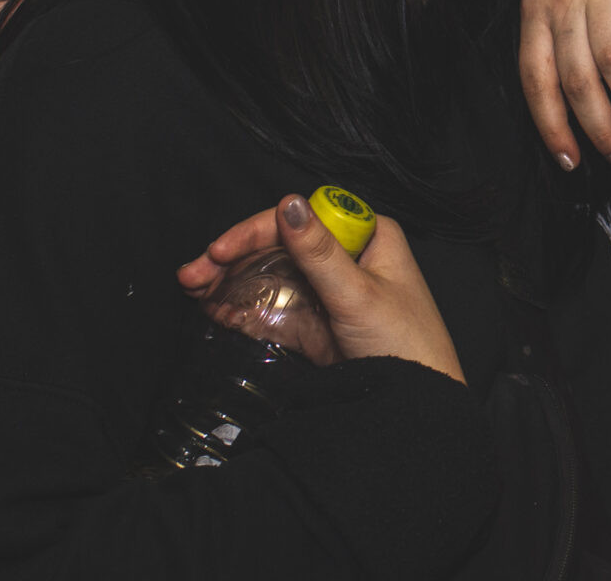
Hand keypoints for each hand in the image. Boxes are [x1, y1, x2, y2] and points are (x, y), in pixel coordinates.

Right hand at [177, 198, 464, 383]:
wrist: (419, 406)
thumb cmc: (405, 343)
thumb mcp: (357, 295)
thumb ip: (319, 253)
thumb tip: (289, 203)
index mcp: (367, 236)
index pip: (302, 217)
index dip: (255, 231)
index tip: (219, 250)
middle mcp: (348, 256)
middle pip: (280, 246)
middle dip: (233, 259)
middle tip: (192, 277)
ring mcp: (330, 290)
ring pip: (272, 276)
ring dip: (232, 283)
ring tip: (194, 292)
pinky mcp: (319, 322)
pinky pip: (277, 307)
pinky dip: (246, 309)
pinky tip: (216, 312)